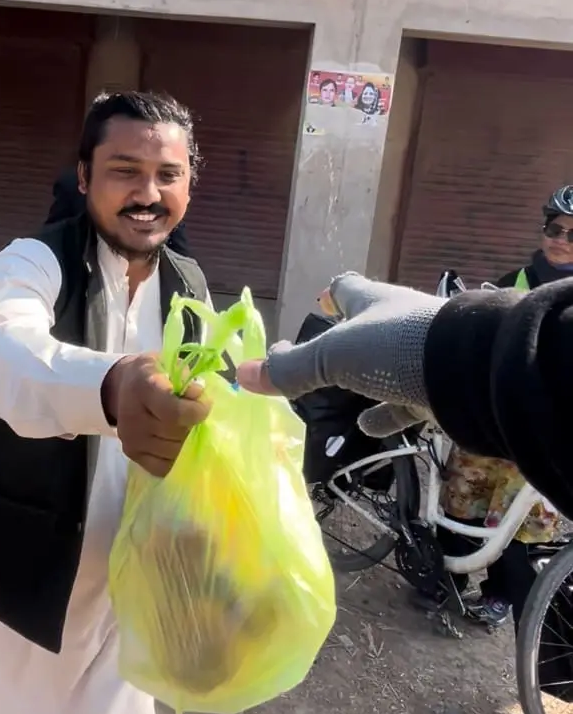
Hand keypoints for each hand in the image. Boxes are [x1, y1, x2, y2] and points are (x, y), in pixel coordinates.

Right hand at [102, 353, 210, 476]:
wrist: (123, 386)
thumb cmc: (155, 373)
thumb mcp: (170, 364)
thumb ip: (187, 377)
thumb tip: (198, 395)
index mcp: (143, 387)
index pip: (174, 412)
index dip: (196, 411)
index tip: (205, 403)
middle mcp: (133, 416)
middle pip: (176, 433)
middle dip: (193, 425)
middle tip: (194, 415)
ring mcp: (131, 438)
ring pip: (174, 452)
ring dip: (187, 442)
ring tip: (185, 427)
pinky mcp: (131, 454)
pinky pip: (163, 466)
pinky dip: (176, 457)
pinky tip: (176, 442)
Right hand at [236, 272, 444, 436]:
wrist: (471, 371)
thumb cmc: (396, 348)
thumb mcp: (334, 356)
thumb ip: (292, 369)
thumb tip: (241, 373)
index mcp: (373, 302)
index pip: (347, 288)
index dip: (331, 294)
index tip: (319, 302)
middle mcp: (399, 322)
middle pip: (368, 326)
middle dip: (347, 340)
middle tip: (322, 358)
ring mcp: (423, 355)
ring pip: (388, 365)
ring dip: (366, 378)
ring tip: (341, 395)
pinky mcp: (438, 388)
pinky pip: (405, 401)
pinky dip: (386, 412)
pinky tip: (369, 426)